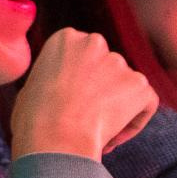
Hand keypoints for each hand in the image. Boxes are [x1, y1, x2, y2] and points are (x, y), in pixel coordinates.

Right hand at [10, 29, 158, 160]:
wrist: (54, 137)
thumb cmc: (33, 120)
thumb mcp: (31, 89)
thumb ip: (52, 81)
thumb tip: (59, 92)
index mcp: (65, 39)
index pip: (81, 56)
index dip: (78, 83)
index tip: (70, 105)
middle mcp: (94, 42)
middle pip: (105, 67)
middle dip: (100, 91)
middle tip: (86, 119)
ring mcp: (119, 61)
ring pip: (125, 86)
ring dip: (115, 107)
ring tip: (95, 134)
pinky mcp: (139, 83)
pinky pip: (145, 102)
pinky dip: (135, 121)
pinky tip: (114, 139)